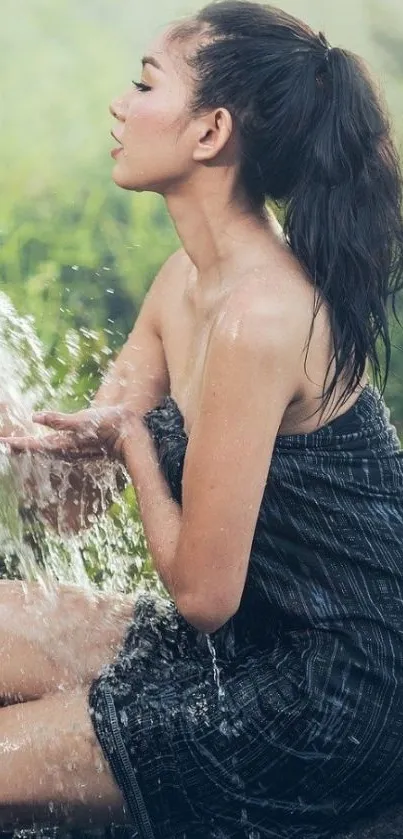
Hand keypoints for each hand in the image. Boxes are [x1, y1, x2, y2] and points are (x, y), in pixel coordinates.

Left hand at [0, 405, 135, 461]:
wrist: (131, 434)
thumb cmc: (108, 426)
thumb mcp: (83, 421)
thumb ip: (59, 420)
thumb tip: (35, 416)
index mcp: (62, 445)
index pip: (31, 445)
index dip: (14, 443)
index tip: (0, 442)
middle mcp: (64, 450)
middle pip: (34, 450)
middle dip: (17, 446)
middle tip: (2, 442)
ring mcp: (71, 450)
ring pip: (43, 449)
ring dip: (28, 445)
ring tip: (14, 442)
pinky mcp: (79, 446)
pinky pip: (54, 447)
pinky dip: (42, 444)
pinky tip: (42, 440)